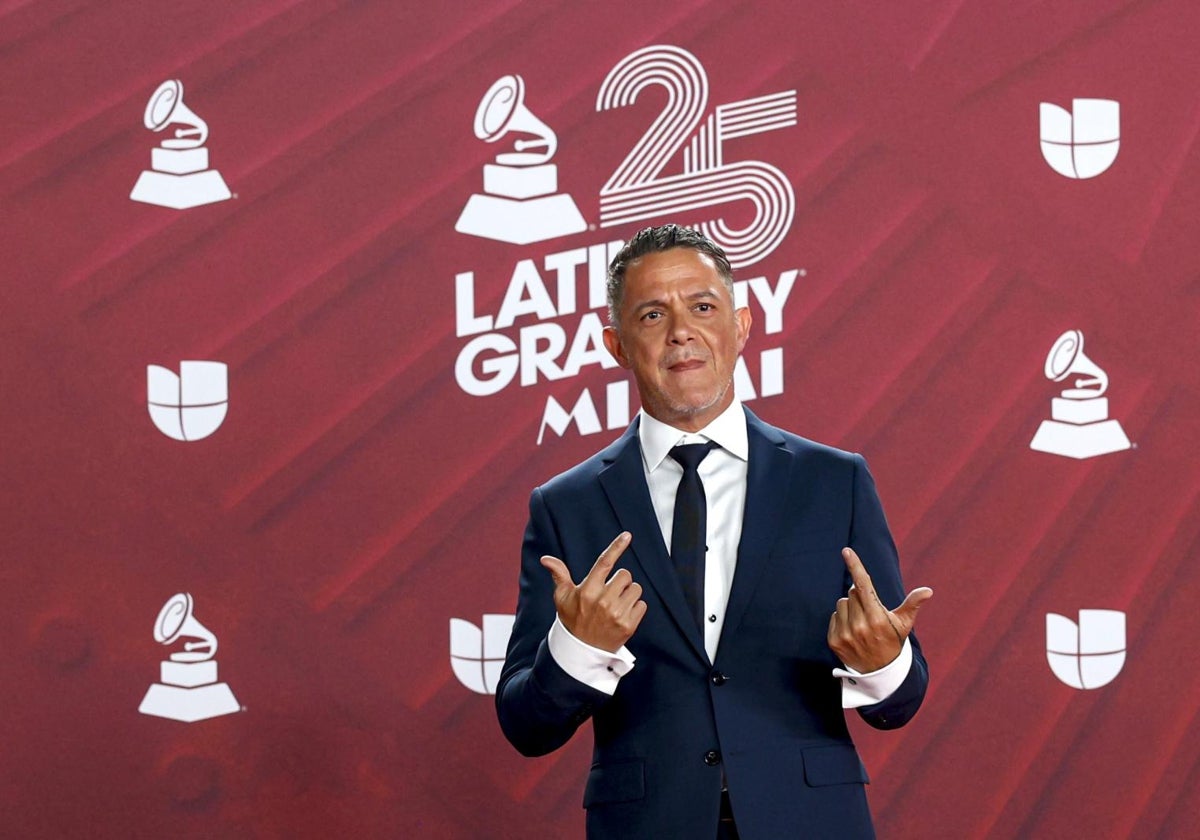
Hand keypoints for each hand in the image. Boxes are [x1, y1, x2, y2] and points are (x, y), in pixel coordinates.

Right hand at [540, 532, 645, 653]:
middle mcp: (603, 601)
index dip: (616, 546)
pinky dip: (635, 608)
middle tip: (610, 593)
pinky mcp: (628, 625)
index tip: (627, 535)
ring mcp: (617, 613)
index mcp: (587, 590)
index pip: (604, 562)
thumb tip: (545, 559)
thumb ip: (559, 574)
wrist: (582, 651)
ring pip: (636, 588)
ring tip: (616, 605)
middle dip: (620, 581)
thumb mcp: (562, 597)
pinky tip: (623, 615)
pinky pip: (642, 605)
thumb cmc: (572, 619)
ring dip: (629, 594)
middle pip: (625, 574)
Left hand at [827, 547, 932, 672]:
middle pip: (852, 593)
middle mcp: (860, 626)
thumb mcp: (904, 624)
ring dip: (850, 608)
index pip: (864, 585)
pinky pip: (833, 616)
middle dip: (860, 596)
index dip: (855, 566)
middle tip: (870, 612)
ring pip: (841, 603)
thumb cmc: (893, 641)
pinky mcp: (834, 640)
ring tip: (861, 623)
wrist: (879, 673)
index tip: (846, 550)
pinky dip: (841, 620)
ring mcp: (845, 634)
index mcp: (878, 618)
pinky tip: (852, 631)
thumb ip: (912, 604)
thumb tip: (927, 590)